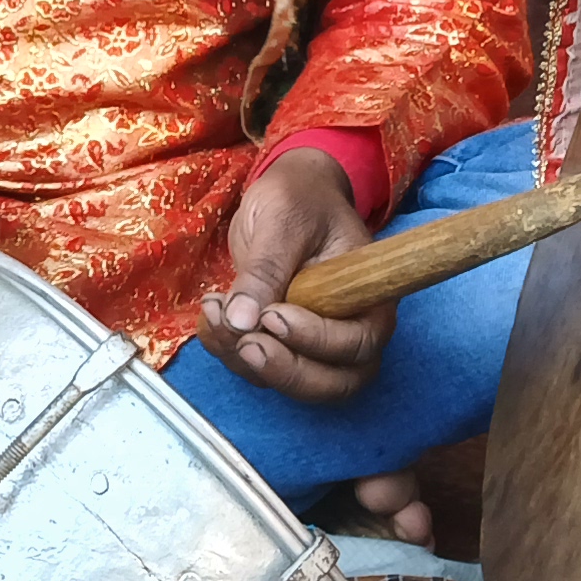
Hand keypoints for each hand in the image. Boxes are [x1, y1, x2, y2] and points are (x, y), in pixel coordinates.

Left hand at [200, 148, 394, 405]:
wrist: (287, 197)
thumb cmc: (298, 199)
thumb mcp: (282, 219)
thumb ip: (266, 269)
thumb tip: (242, 321)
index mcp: (369, 296)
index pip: (357, 343)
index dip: (317, 342)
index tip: (272, 316)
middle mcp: (352, 330)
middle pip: (332, 383)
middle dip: (282, 370)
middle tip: (242, 341)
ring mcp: (318, 344)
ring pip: (290, 383)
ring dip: (244, 359)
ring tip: (214, 309)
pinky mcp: (283, 345)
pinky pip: (259, 368)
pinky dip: (229, 350)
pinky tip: (211, 314)